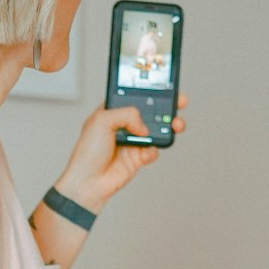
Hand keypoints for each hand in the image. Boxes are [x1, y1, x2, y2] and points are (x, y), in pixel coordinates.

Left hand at [56, 93, 188, 211]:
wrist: (89, 182)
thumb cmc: (87, 152)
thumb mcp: (102, 121)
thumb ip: (127, 114)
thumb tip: (144, 125)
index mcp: (114, 111)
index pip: (136, 96)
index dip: (150, 91)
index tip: (166, 86)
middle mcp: (125, 125)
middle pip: (151, 112)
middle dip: (168, 106)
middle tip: (180, 102)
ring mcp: (133, 141)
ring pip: (157, 130)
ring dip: (169, 126)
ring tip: (175, 125)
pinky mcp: (139, 157)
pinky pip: (154, 150)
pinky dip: (155, 149)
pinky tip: (148, 150)